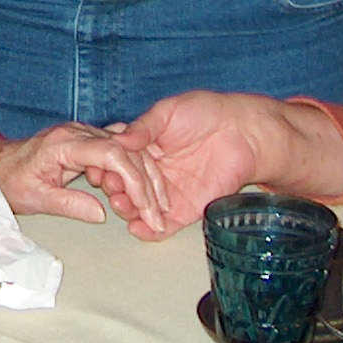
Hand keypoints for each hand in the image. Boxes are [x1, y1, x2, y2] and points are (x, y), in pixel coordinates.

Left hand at [0, 124, 163, 228]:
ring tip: (157, 208)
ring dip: (146, 178)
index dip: (133, 179)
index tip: (146, 206)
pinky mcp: (88, 142)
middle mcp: (78, 132)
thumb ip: (69, 204)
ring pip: (128, 149)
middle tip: (158, 215)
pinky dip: (135, 172)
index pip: (111, 153)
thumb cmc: (13, 180)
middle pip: (126, 150)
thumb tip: (102, 214)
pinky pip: (120, 152)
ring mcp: (84, 134)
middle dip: (146, 183)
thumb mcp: (37, 199)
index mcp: (65, 143)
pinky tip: (145, 193)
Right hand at [109, 92, 342, 238]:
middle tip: (109, 188)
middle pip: (125, 187)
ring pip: (140, 208)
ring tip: (121, 206)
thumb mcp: (168, 112)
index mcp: (145, 147)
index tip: (97, 168)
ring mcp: (169, 192)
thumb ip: (144, 127)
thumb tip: (118, 140)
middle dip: (114, 190)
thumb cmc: (207, 112)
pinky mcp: (187, 209)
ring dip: (127, 210)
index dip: (106, 166)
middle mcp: (153, 172)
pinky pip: (163, 225)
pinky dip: (149, 231)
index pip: (118, 161)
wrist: (244, 133)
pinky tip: (137, 228)